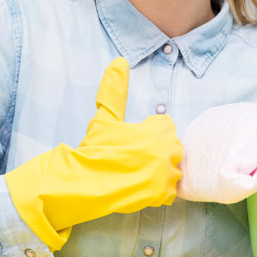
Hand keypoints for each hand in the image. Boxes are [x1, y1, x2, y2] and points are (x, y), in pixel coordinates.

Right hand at [5, 57, 183, 249]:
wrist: (85, 182)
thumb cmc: (95, 148)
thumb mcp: (105, 117)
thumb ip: (115, 89)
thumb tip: (120, 61)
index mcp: (160, 129)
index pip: (165, 128)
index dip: (146, 135)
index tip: (130, 143)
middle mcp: (169, 150)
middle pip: (171, 148)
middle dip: (155, 152)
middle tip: (132, 160)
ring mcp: (168, 174)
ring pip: (171, 169)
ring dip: (158, 171)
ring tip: (135, 173)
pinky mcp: (164, 195)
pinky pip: (169, 190)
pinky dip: (157, 190)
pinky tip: (139, 186)